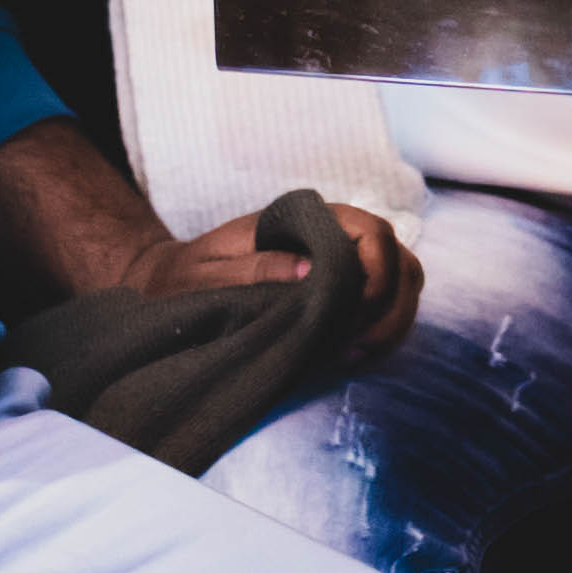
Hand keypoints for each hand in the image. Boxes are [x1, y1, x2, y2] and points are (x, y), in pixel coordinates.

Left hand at [152, 199, 420, 364]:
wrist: (169, 281)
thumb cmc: (184, 276)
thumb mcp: (205, 273)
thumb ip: (254, 267)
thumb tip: (307, 270)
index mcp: (305, 220)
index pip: (372, 232)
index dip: (378, 271)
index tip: (355, 310)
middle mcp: (332, 236)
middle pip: (399, 258)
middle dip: (392, 304)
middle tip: (357, 344)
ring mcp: (339, 264)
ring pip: (402, 281)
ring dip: (392, 319)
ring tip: (356, 352)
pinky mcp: (337, 291)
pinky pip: (383, 304)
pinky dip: (382, 329)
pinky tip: (353, 352)